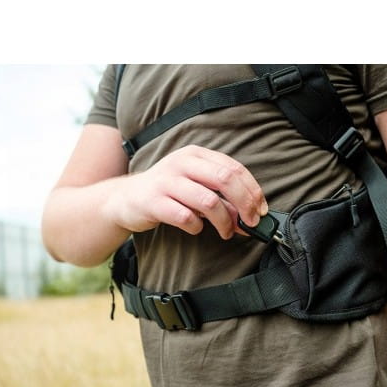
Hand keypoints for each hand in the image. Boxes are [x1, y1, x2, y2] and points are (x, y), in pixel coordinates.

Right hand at [107, 145, 267, 238]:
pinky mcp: (153, 201)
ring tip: (226, 232)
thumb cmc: (168, 194)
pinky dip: (196, 227)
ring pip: (209, 201)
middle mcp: (182, 163)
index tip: (261, 211)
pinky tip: (195, 228)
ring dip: (224, 221)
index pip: (234, 169)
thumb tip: (251, 218)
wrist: (125, 199)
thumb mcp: (196, 188)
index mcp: (196, 155)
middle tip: (250, 224)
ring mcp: (166, 181)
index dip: (253, 191)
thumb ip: (222, 199)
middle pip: (226, 179)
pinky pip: (185, 217)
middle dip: (244, 205)